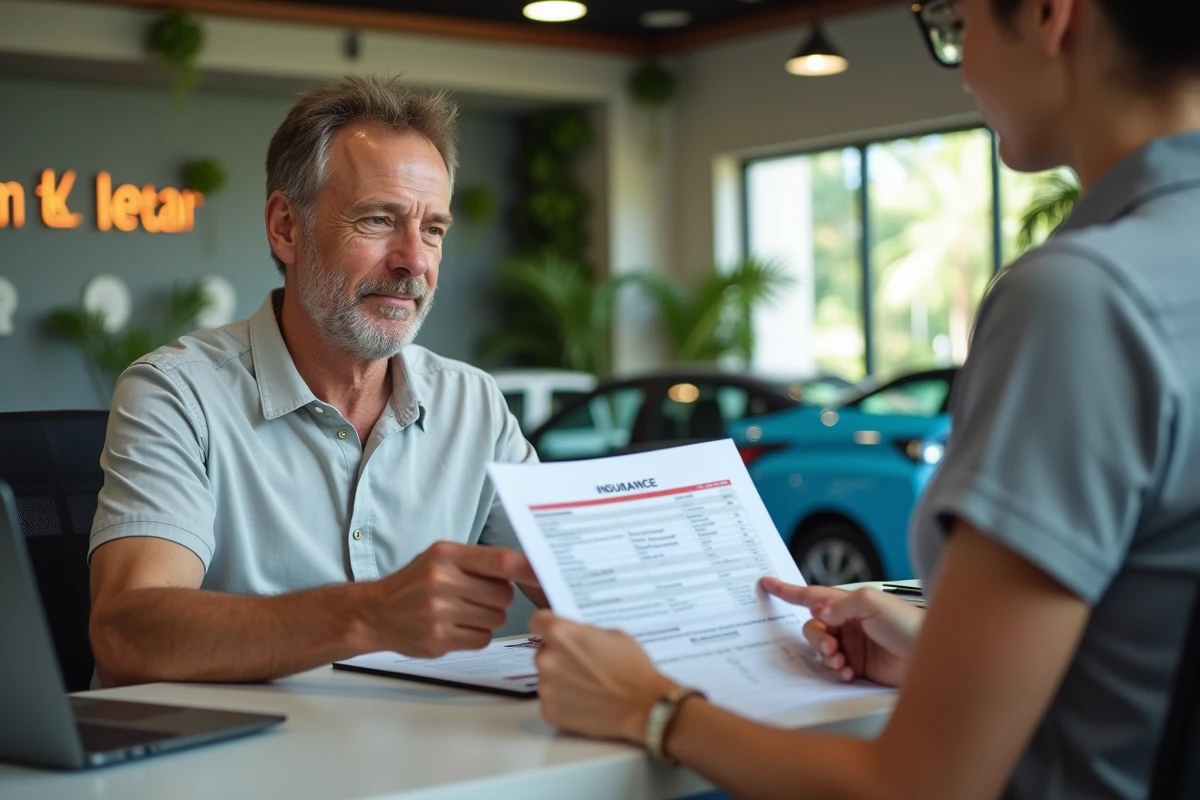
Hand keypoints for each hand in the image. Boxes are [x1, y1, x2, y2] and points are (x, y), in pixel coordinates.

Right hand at [365, 542, 537, 657]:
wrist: (376, 613)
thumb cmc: (416, 583)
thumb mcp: (441, 557)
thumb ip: (479, 561)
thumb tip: (525, 566)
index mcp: (446, 555)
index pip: (499, 561)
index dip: (527, 569)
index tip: (545, 574)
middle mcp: (442, 581)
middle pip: (503, 595)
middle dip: (498, 599)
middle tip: (478, 597)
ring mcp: (439, 612)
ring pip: (496, 619)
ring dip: (488, 618)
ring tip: (464, 611)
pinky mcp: (438, 639)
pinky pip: (482, 639)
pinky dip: (476, 635)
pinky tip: (457, 627)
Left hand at [530, 611, 675, 743]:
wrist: (643, 707)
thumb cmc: (633, 669)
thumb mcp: (612, 635)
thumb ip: (585, 633)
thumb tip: (574, 637)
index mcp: (562, 634)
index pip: (537, 621)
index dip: (547, 625)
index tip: (554, 632)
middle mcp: (548, 659)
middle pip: (543, 651)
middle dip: (559, 655)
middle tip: (582, 664)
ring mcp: (546, 688)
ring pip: (547, 677)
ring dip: (561, 679)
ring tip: (587, 685)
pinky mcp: (550, 711)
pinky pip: (551, 700)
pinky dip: (563, 701)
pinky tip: (585, 701)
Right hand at [760, 578, 921, 687]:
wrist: (931, 655)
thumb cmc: (911, 624)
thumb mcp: (873, 602)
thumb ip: (841, 604)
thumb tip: (820, 613)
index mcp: (848, 604)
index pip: (812, 595)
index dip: (788, 590)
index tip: (767, 583)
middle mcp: (847, 624)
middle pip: (813, 628)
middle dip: (816, 637)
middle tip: (831, 645)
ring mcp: (851, 646)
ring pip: (820, 650)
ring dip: (826, 655)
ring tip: (841, 660)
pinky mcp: (857, 668)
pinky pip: (832, 668)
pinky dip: (834, 670)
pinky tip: (847, 671)